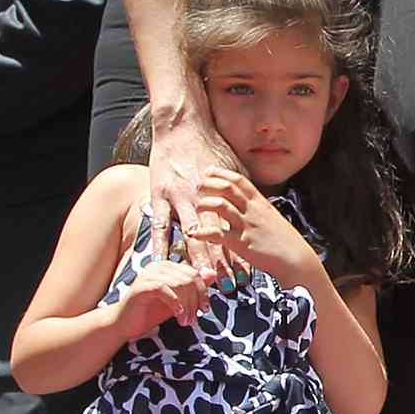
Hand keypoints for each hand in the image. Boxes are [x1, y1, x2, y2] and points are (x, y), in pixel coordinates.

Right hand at [115, 258, 212, 340]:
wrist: (124, 324)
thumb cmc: (151, 311)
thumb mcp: (179, 300)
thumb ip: (194, 287)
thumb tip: (213, 274)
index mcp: (168, 266)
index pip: (195, 274)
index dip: (203, 292)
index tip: (204, 310)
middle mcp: (158, 265)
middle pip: (190, 278)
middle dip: (196, 300)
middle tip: (194, 319)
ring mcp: (149, 274)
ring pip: (180, 283)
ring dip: (187, 305)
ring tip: (185, 321)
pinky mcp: (141, 286)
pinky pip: (165, 289)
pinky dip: (175, 303)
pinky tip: (178, 315)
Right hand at [148, 113, 241, 281]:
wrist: (181, 126)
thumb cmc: (209, 146)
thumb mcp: (234, 166)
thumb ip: (242, 188)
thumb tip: (256, 205)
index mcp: (222, 194)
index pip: (233, 229)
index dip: (240, 252)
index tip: (248, 272)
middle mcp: (202, 199)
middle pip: (215, 238)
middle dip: (222, 264)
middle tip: (229, 286)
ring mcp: (178, 199)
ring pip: (189, 236)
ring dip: (196, 260)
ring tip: (202, 281)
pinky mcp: (158, 196)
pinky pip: (158, 225)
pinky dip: (159, 245)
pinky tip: (160, 262)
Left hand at [193, 168, 318, 288]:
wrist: (296, 259)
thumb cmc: (285, 241)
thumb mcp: (271, 218)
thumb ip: (257, 209)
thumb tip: (244, 205)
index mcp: (260, 203)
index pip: (239, 180)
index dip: (221, 174)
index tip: (208, 172)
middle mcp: (252, 210)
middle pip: (227, 188)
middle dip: (209, 184)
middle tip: (197, 187)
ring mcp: (247, 226)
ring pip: (220, 206)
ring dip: (204, 204)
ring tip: (197, 208)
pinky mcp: (241, 243)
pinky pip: (217, 234)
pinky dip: (202, 233)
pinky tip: (195, 234)